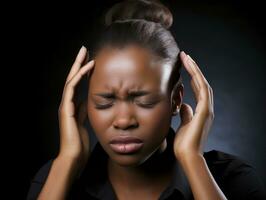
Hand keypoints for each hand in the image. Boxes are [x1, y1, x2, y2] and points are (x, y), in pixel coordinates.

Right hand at [57, 46, 94, 173]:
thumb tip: (86, 100)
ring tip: (85, 53)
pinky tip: (87, 67)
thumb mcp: (84, 121)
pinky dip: (79, 76)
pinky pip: (72, 88)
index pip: (77, 84)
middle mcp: (67, 102)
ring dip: (78, 65)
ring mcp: (65, 104)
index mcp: (71, 105)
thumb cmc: (79, 142)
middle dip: (78, 63)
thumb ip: (83, 110)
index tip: (90, 61)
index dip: (82, 72)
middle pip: (72, 78)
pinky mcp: (66, 108)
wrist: (73, 155)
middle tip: (84, 49)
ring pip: (70, 79)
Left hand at [173, 51, 213, 160]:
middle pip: (201, 83)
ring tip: (187, 58)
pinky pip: (203, 92)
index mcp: (201, 110)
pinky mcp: (205, 112)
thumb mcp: (183, 124)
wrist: (188, 156)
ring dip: (195, 70)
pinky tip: (191, 70)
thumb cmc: (184, 143)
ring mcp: (207, 110)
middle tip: (185, 56)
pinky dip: (198, 80)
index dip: (192, 76)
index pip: (197, 88)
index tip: (184, 65)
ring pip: (203, 84)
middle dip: (194, 69)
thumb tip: (184, 104)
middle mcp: (206, 108)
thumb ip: (185, 113)